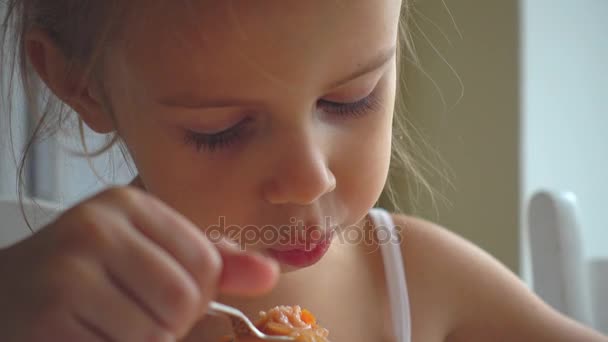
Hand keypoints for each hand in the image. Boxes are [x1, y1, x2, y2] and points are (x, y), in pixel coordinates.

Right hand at [0, 187, 278, 341]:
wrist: (5, 297)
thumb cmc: (87, 277)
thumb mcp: (148, 254)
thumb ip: (211, 262)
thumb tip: (271, 273)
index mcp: (127, 204)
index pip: (206, 262)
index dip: (194, 292)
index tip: (157, 290)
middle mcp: (97, 227)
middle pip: (184, 297)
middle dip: (168, 321)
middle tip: (130, 312)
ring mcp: (69, 271)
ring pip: (156, 331)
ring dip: (141, 340)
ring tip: (107, 323)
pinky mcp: (50, 315)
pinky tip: (86, 334)